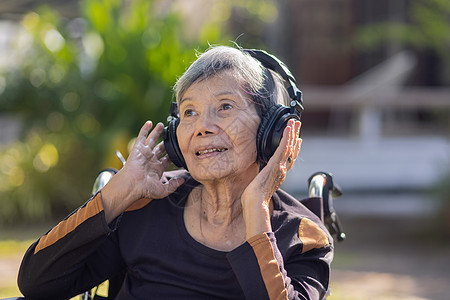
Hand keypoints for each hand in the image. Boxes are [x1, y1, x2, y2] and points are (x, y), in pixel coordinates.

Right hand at [122, 121, 183, 199]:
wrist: (132, 185)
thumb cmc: (145, 189)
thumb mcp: (163, 190)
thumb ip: (174, 185)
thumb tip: (182, 180)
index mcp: (157, 169)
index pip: (168, 159)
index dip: (174, 154)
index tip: (181, 149)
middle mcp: (151, 160)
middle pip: (161, 148)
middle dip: (166, 142)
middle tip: (173, 134)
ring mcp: (144, 154)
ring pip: (152, 140)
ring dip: (157, 132)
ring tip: (162, 125)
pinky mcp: (138, 149)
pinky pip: (142, 137)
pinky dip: (145, 129)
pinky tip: (149, 123)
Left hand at [241, 119, 301, 238]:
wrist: (255, 204)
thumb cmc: (254, 199)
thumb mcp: (260, 185)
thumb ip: (262, 178)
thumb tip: (258, 176)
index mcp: (279, 175)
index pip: (289, 159)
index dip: (294, 148)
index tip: (297, 140)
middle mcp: (282, 170)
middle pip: (292, 150)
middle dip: (295, 136)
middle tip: (297, 125)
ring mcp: (280, 167)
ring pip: (289, 147)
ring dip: (292, 133)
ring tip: (295, 122)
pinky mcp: (275, 165)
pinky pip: (282, 148)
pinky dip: (286, 138)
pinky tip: (288, 129)